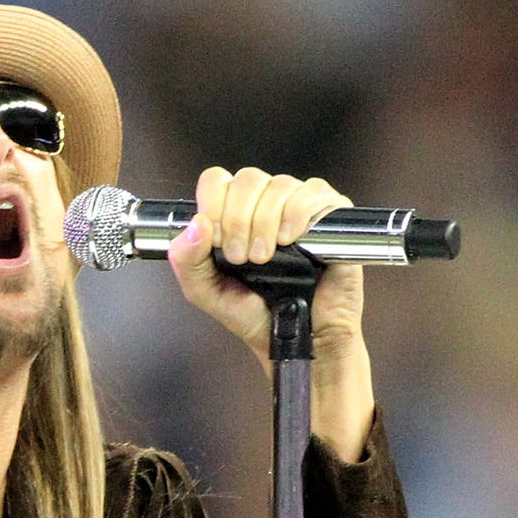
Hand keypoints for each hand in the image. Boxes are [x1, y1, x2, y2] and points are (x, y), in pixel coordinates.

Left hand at [166, 166, 365, 370]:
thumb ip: (187, 260)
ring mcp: (298, 207)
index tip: (218, 242)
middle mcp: (265, 205)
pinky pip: (314, 192)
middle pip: (247, 179)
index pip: (217, 181)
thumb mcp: (206, 292)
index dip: (213, 205)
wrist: (297, 338)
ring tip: (266, 257)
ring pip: (279, 184)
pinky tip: (290, 240)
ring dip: (266, 222)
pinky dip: (297, 213)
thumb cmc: (256, 315)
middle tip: (242, 257)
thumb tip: (196, 224)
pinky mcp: (330, 214)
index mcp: (234, 215)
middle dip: (238, 219)